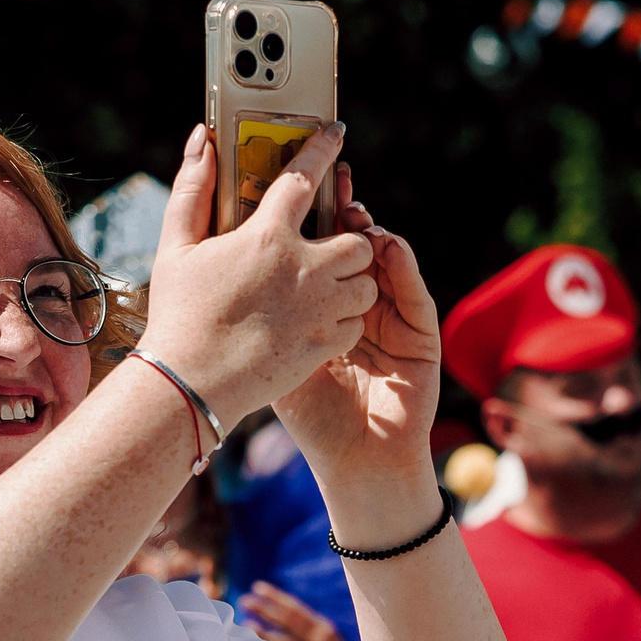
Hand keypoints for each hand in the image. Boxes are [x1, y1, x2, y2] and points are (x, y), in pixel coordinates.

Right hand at [140, 124, 377, 423]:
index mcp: (268, 236)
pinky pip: (357, 322)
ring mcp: (319, 308)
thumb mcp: (176, 246)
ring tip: (322, 288)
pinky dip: (345, 319)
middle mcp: (304, 268)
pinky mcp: (324, 344)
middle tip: (323, 250)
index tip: (337, 132)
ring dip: (350, 281)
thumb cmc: (178, 314)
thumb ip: (192, 189)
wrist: (189, 382)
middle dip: (346, 240)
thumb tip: (202, 140)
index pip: (306, 176)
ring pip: (365, 282)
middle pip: (356, 239)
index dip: (324, 148)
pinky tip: (318, 320)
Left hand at [246, 581, 365, 640]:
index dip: (275, 597)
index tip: (258, 587)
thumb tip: (284, 622)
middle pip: (286, 619)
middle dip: (264, 608)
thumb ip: (311, 633)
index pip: (295, 608)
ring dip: (261, 631)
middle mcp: (317, 639)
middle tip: (244, 600)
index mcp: (323, 629)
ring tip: (244, 624)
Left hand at [273, 162, 443, 499]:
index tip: (295, 179)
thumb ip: (259, 309)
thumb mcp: (276, 356)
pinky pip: (414, 291)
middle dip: (345, 212)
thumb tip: (220, 262)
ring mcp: (393, 317)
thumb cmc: (314, 415)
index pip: (320, 247)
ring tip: (356, 213)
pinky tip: (388, 248)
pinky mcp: (420, 336)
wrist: (356, 461)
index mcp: (324, 303)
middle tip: (333, 183)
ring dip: (372, 232)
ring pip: (385, 260)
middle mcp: (360, 303)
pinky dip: (403, 267)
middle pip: (353, 245)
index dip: (313, 213)